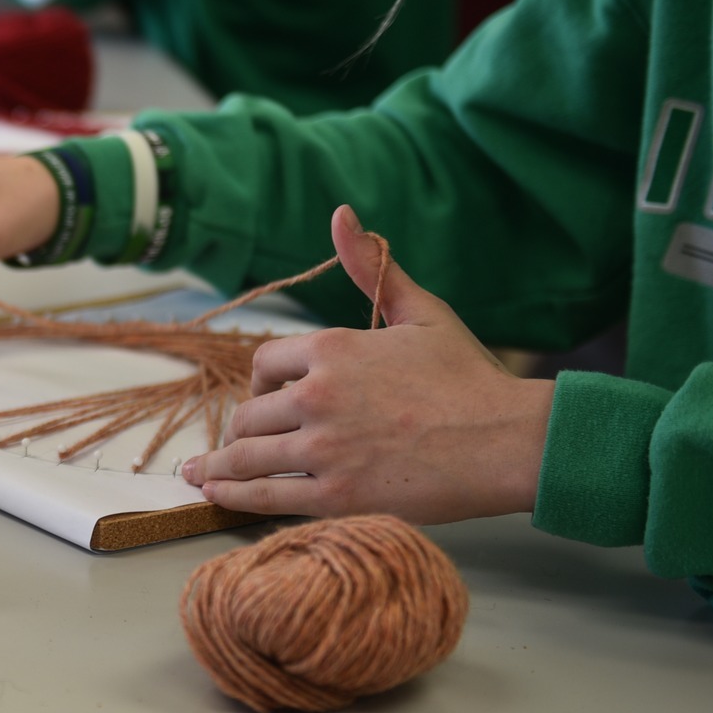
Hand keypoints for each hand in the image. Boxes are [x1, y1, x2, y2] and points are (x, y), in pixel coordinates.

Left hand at [182, 206, 555, 522]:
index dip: (260, 381)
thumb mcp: (422, 311)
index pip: (263, 364)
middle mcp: (318, 396)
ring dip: (221, 468)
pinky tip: (218, 497)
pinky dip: (233, 498)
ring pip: (247, 458)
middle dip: (244, 429)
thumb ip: (373, 268)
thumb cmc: (470, 378)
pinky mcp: (336, 496)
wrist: (510, 442)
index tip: (265, 395)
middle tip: (240, 444)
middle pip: (249, 415)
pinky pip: (265, 497)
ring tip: (202, 474)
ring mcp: (324, 449)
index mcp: (332, 350)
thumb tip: (341, 214)